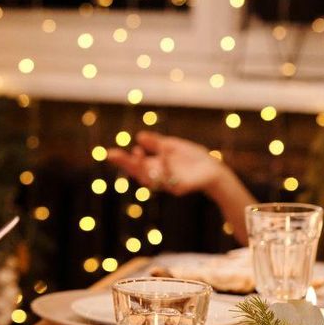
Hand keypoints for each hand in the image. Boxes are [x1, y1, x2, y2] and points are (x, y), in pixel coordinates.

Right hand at [107, 131, 228, 196]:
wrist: (214, 170)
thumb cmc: (192, 158)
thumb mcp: (171, 145)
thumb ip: (156, 142)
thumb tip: (139, 136)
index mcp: (154, 166)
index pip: (134, 164)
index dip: (122, 160)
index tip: (109, 153)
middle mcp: (158, 176)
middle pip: (138, 173)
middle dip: (127, 164)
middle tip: (114, 155)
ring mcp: (168, 184)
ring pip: (151, 179)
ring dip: (143, 166)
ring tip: (137, 151)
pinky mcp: (180, 188)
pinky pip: (170, 178)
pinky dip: (167, 164)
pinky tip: (164, 152)